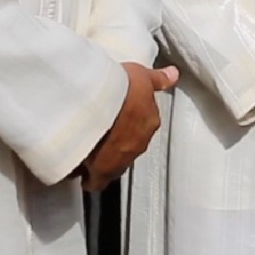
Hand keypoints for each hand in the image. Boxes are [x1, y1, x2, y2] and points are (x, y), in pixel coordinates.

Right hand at [81, 62, 177, 190]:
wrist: (101, 104)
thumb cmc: (122, 87)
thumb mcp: (142, 75)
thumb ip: (157, 79)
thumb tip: (174, 74)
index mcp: (150, 122)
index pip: (141, 127)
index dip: (127, 124)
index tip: (115, 119)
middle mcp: (139, 144)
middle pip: (128, 147)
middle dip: (115, 144)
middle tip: (98, 134)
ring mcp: (122, 160)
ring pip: (113, 165)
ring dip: (103, 160)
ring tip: (86, 152)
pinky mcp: (102, 172)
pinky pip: (97, 180)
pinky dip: (90, 177)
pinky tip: (80, 172)